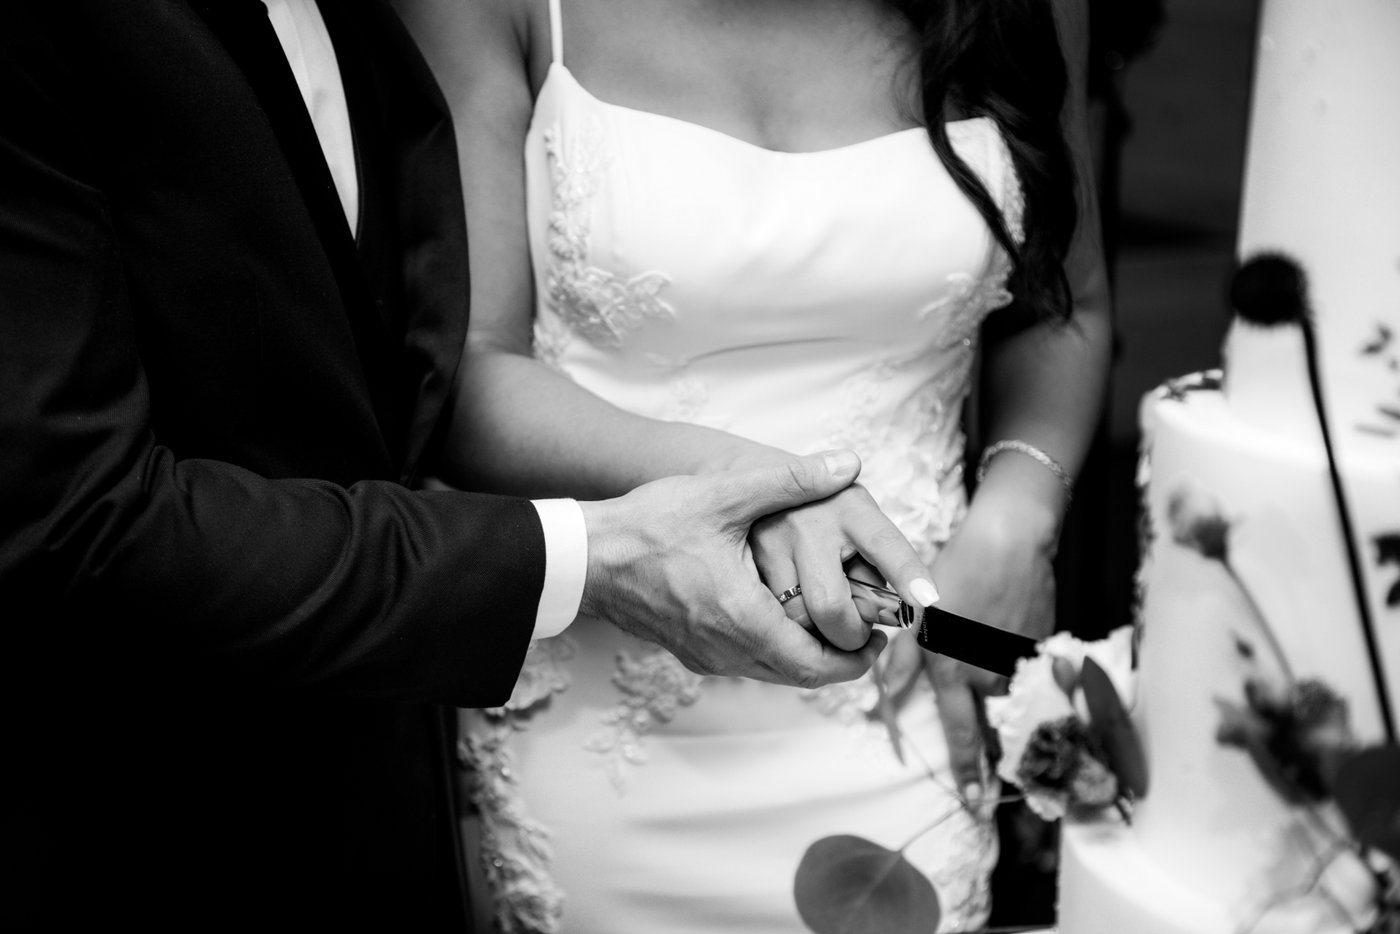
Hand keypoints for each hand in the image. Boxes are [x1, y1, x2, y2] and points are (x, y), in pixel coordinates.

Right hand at [578, 450, 902, 687]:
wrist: (585, 557)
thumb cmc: (646, 527)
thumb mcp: (723, 496)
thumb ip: (789, 480)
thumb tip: (845, 465)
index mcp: (742, 619)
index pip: (816, 664)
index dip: (857, 658)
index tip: (881, 637)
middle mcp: (726, 649)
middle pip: (801, 676)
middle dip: (840, 659)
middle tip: (868, 633)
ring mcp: (706, 656)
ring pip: (774, 672)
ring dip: (808, 655)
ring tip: (833, 620)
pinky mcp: (690, 651)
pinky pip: (747, 663)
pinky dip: (777, 649)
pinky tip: (784, 614)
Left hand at [923, 508, 1056, 807]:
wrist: (1008, 545)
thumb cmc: (954, 573)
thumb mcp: (916, 615)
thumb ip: (900, 662)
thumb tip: (879, 699)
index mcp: (954, 670)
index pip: (962, 733)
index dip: (966, 768)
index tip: (971, 798)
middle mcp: (989, 676)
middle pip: (998, 732)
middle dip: (997, 763)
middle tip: (995, 789)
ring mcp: (1019, 664)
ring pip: (1016, 708)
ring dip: (1013, 728)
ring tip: (1013, 750)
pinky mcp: (1041, 649)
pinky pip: (1031, 681)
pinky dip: (1027, 692)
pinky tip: (1025, 691)